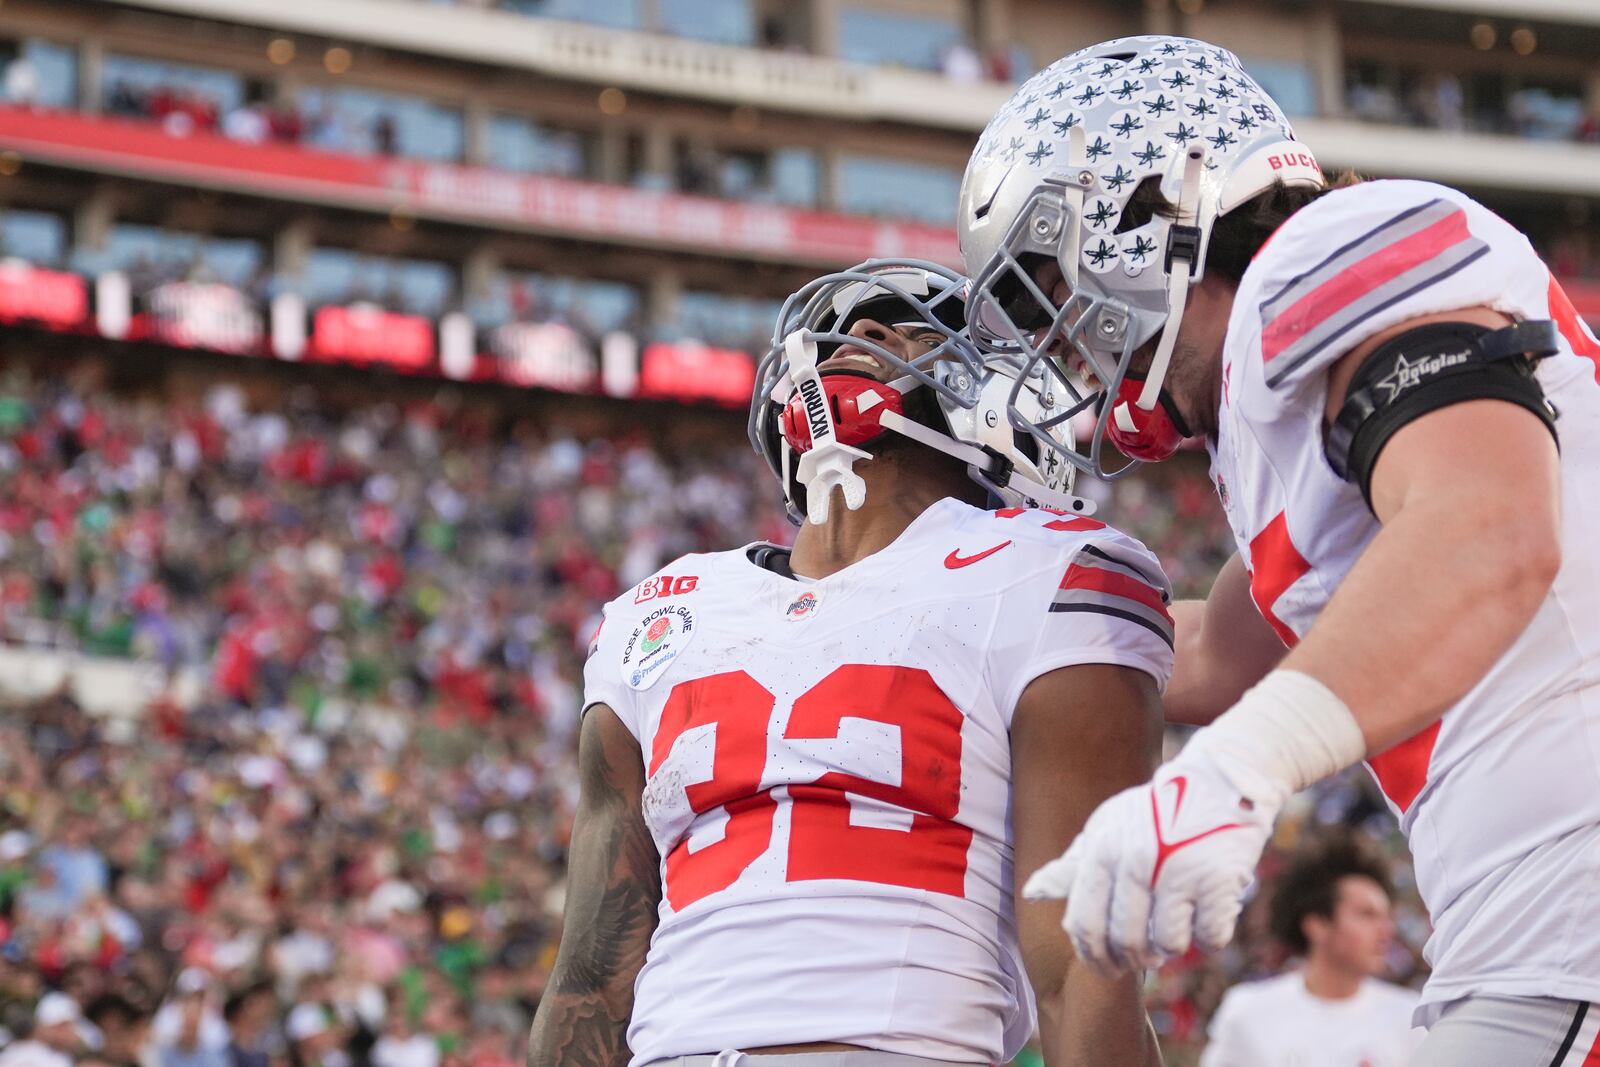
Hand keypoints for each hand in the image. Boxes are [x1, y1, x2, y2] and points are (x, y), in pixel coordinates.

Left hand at [1023, 742, 1284, 972]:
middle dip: (1136, 960)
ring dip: (1172, 948)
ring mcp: (1178, 872)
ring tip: (1175, 930)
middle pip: (1127, 942)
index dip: (1093, 957)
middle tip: (1145, 958)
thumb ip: (1073, 865)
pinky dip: (1209, 937)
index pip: (1084, 925)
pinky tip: (1206, 917)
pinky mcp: (1218, 880)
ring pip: (1168, 945)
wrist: (1218, 781)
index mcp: (1103, 852)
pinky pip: (1209, 937)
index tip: (1107, 967)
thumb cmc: (1156, 813)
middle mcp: (1136, 862)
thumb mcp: (1107, 828)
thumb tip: (1031, 892)